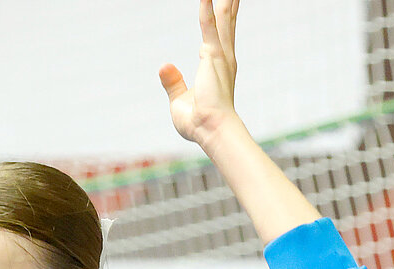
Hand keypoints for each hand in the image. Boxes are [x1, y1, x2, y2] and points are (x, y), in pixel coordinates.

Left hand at [159, 0, 242, 146]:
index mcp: (218, 64)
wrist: (212, 131)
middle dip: (229, 2)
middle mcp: (224, 56)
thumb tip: (164, 66)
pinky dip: (206, 9)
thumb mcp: (179, 100)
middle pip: (227, 19)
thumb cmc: (198, 122)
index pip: (221, 31)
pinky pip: (208, 25)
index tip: (226, 0)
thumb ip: (173, 82)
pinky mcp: (212, 56)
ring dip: (225, 0)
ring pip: (223, 16)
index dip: (223, 13)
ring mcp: (220, 55)